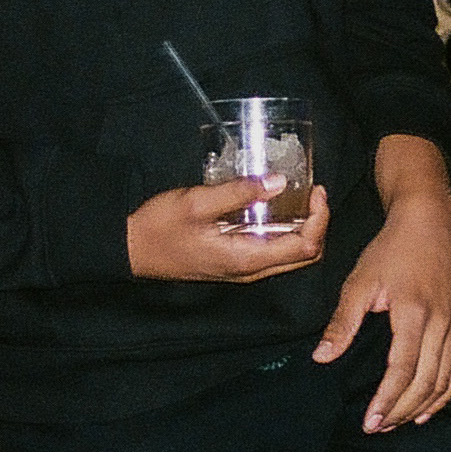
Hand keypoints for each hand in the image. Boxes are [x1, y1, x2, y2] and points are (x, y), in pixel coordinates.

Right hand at [126, 176, 330, 280]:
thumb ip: (239, 192)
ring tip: (301, 195)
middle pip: (305, 256)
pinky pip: (272, 251)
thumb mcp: (197, 201)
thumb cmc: (160, 227)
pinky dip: (286, 231)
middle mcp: (250, 270)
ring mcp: (242, 269)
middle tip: (313, 192)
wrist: (131, 250)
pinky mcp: (234, 262)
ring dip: (304, 228)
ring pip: (290, 256)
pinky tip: (277, 206)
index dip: (319, 219)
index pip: (304, 247)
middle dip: (318, 224)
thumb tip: (280, 181)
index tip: (315, 190)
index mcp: (246, 259)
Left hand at [314, 139, 450, 432]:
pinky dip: (444, 392)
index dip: (387, 400)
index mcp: (414, 311)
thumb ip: (342, 322)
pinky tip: (427, 407)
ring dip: (422, 406)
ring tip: (398, 422)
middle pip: (425, 381)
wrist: (429, 220)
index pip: (402, 369)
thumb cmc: (394, 246)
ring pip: (445, 379)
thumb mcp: (360, 281)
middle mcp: (441, 321)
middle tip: (378, 426)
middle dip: (401, 410)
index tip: (370, 421)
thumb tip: (322, 357)